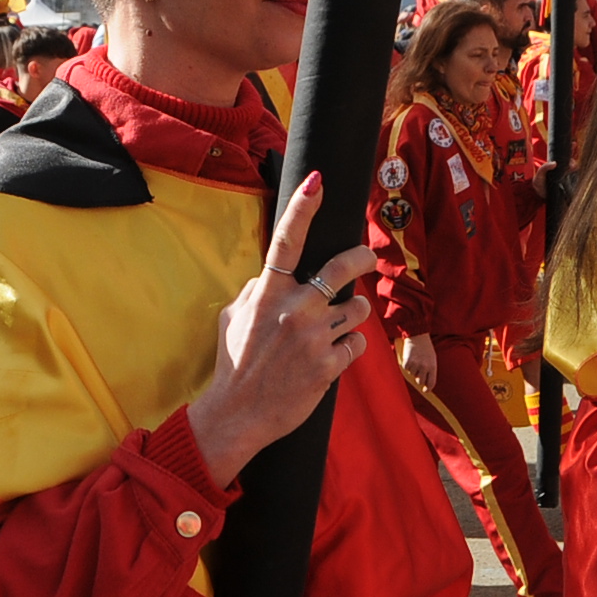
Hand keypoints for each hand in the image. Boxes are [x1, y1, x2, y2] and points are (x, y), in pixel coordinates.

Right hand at [186, 171, 375, 486]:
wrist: (237, 415)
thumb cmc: (233, 365)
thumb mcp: (231, 318)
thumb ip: (255, 291)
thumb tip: (272, 275)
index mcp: (268, 294)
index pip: (287, 241)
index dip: (302, 207)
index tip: (317, 180)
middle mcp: (294, 310)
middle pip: (342, 267)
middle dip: (361, 258)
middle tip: (365, 259)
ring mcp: (314, 338)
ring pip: (357, 309)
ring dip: (352, 315)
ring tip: (336, 328)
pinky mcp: (330, 366)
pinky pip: (357, 344)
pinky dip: (349, 348)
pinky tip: (330, 358)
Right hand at [397, 331, 438, 386]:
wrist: (417, 335)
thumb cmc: (426, 347)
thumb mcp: (431, 358)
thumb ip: (429, 370)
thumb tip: (424, 383)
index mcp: (433, 367)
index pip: (431, 383)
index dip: (427, 389)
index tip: (425, 390)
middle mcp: (425, 367)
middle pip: (420, 381)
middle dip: (418, 378)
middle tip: (418, 370)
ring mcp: (416, 365)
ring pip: (412, 374)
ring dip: (412, 369)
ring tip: (415, 359)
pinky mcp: (407, 362)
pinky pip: (406, 369)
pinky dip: (406, 365)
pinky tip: (409, 357)